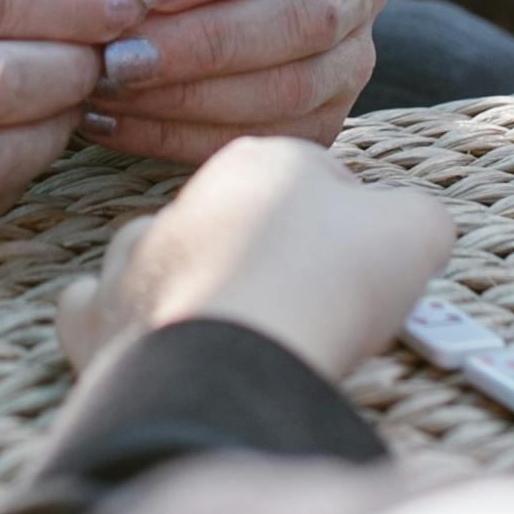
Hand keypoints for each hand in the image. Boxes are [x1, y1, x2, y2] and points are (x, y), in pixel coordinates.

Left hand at [56, 138, 455, 378]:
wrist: (235, 355)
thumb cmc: (325, 283)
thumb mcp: (415, 230)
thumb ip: (416, 216)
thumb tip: (413, 225)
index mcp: (264, 158)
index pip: (314, 178)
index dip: (348, 228)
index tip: (364, 272)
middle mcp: (187, 197)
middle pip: (239, 220)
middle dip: (271, 258)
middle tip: (309, 309)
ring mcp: (134, 256)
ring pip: (164, 257)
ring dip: (197, 286)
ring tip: (238, 333)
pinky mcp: (97, 317)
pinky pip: (96, 311)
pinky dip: (123, 328)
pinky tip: (157, 349)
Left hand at [82, 0, 390, 166]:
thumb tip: (114, 0)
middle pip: (306, 16)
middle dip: (206, 42)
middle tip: (122, 57)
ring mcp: (355, 56)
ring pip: (293, 87)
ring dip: (192, 96)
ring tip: (115, 91)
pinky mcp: (330, 117)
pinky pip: (268, 137)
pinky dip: (185, 138)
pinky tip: (121, 125)